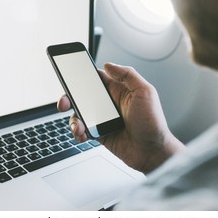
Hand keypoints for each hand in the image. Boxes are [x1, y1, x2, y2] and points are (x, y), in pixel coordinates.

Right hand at [57, 63, 183, 173]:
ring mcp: (103, 119)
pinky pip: (83, 130)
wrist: (152, 152)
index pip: (97, 78)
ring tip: (78, 127)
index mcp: (119, 90)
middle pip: (82, 95)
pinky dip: (78, 132)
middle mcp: (109, 103)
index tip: (70, 76)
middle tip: (64, 103)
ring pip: (79, 113)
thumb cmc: (153, 123)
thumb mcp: (145, 92)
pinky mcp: (100, 133)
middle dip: (69, 97)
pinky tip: (82, 135)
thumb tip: (109, 64)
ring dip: (73, 119)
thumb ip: (128, 75)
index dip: (82, 76)